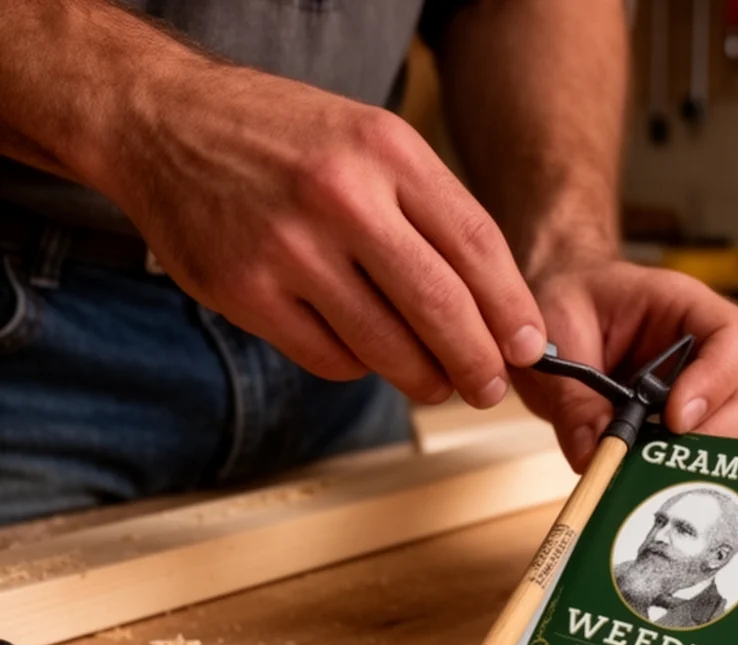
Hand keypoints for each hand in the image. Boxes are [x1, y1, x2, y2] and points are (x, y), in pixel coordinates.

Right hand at [101, 62, 547, 407]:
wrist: (163, 122)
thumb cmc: (280, 139)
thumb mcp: (370, 142)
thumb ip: (433, 215)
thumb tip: (495, 308)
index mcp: (384, 150)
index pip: (476, 246)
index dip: (512, 310)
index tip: (529, 347)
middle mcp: (339, 196)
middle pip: (440, 307)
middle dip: (477, 362)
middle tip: (489, 386)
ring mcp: (288, 248)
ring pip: (387, 348)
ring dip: (423, 378)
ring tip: (433, 380)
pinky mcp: (247, 293)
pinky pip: (331, 360)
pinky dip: (359, 367)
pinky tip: (363, 351)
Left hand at [514, 258, 737, 471]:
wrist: (545, 324)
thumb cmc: (563, 305)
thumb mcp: (558, 337)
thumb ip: (573, 398)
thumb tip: (593, 458)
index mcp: (684, 307)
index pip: (736, 339)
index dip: (717, 381)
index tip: (675, 417)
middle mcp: (703, 352)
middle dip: (708, 435)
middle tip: (657, 456)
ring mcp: (695, 393)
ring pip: (724, 435)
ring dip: (685, 457)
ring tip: (635, 463)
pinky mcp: (673, 428)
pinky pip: (689, 455)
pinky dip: (665, 470)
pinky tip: (632, 473)